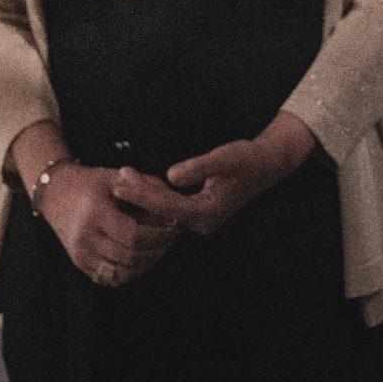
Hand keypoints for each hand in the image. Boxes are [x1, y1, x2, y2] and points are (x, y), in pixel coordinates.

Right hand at [38, 162, 178, 288]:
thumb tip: (173, 205)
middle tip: (169, 238)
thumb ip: (147, 187)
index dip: (158, 235)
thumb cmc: (90, 183)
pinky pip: (112, 279)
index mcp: (95, 213)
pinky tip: (140, 257)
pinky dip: (131, 272)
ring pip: (123, 273)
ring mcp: (81, 255)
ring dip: (146, 264)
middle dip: (157, 250)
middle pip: (131, 257)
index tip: (171, 227)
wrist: (55, 193)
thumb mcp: (118, 177)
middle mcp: (85, 238)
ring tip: (157, 248)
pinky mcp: (81, 265)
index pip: (134, 235)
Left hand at [110, 112, 317, 235]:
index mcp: (206, 213)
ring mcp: (199, 220)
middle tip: (116, 179)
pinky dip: (155, 197)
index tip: (121, 183)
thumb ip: (197, 167)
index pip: (166, 206)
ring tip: (123, 181)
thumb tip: (171, 175)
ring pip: (164, 212)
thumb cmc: (246, 160)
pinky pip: (170, 209)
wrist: (266, 164)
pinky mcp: (197, 212)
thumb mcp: (224, 159)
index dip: (142, 194)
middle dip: (138, 196)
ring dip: (144, 196)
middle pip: (161, 212)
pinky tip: (140, 186)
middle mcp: (201, 223)